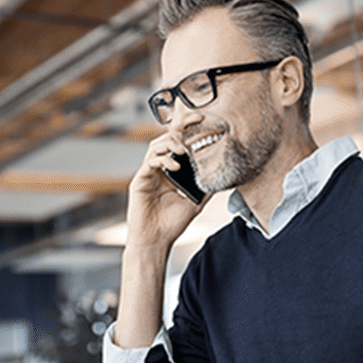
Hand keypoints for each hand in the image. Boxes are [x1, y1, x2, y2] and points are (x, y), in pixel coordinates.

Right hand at [125, 131, 206, 249]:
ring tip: (184, 148)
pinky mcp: (139, 181)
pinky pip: (149, 163)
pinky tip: (174, 166)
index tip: (203, 121)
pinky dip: (162, 160)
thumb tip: (223, 175)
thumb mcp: (196, 202)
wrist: (156, 242)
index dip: (188, 130)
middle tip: (195, 122)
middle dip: (180, 128)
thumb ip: (206, 187)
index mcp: (170, 171)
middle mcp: (158, 169)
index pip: (178, 144)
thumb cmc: (172, 224)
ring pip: (156, 146)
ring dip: (171, 143)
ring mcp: (148, 174)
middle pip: (166, 139)